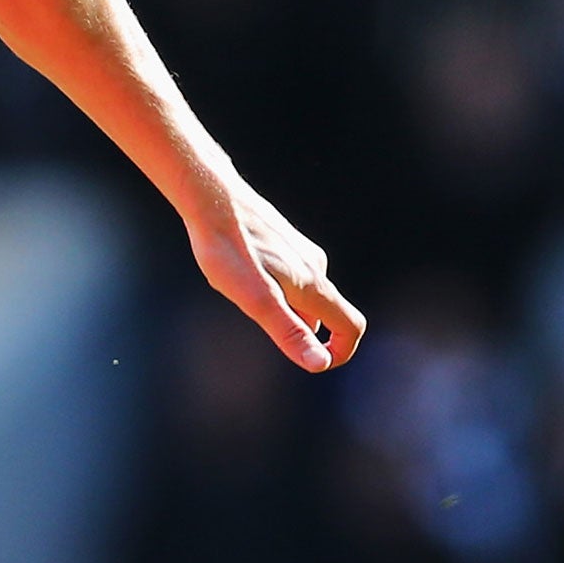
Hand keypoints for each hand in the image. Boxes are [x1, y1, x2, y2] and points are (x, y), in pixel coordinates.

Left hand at [185, 180, 365, 371]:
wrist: (211, 198)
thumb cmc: (228, 250)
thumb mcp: (255, 300)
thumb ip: (289, 332)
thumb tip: (320, 364)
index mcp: (313, 286)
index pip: (352, 326)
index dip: (342, 352)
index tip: (315, 363)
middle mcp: (315, 267)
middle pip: (326, 313)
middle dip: (299, 329)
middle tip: (255, 318)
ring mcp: (302, 251)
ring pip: (305, 293)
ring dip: (283, 306)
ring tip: (241, 292)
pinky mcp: (285, 239)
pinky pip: (291, 274)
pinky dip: (274, 286)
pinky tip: (241, 272)